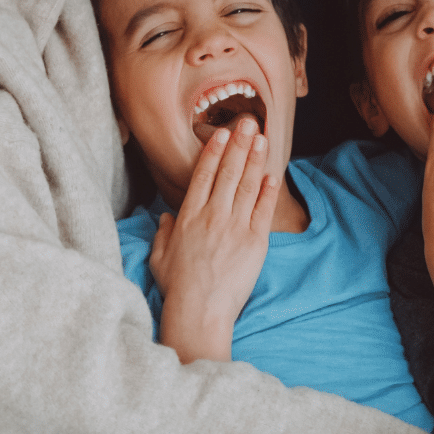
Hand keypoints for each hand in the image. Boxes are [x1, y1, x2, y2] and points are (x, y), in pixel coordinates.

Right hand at [152, 118, 279, 362]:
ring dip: (255, 159)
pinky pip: (263, 210)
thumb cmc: (177, 288)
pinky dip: (268, 190)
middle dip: (239, 143)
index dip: (214, 150)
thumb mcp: (160, 257)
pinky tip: (272, 174)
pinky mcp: (255, 242)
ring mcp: (235, 227)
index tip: (222, 133)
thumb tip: (166, 218)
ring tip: (262, 138)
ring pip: (247, 185)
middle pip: (228, 172)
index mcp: (188, 217)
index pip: (203, 175)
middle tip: (248, 121)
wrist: (199, 312)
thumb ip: (164, 233)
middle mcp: (212, 216)